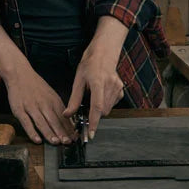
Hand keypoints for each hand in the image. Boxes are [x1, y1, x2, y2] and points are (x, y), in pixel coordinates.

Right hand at [3, 64, 75, 145]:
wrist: (19, 74)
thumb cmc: (36, 85)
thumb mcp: (51, 94)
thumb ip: (59, 109)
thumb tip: (68, 123)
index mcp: (53, 100)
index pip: (63, 117)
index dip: (69, 129)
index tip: (73, 138)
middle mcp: (43, 104)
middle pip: (54, 120)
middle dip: (62, 133)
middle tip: (67, 142)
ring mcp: (31, 107)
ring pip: (41, 122)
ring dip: (49, 133)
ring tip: (56, 142)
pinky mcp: (19, 110)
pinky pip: (26, 122)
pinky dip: (32, 132)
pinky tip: (37, 139)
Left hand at [63, 21, 126, 137]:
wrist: (104, 53)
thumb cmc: (89, 64)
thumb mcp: (78, 80)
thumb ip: (74, 99)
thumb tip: (67, 115)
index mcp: (98, 82)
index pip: (97, 107)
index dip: (94, 122)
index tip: (91, 134)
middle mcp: (110, 85)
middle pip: (102, 111)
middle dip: (94, 114)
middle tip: (86, 105)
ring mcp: (118, 88)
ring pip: (108, 109)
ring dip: (99, 108)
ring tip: (94, 94)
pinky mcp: (121, 90)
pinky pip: (112, 104)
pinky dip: (105, 103)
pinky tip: (101, 93)